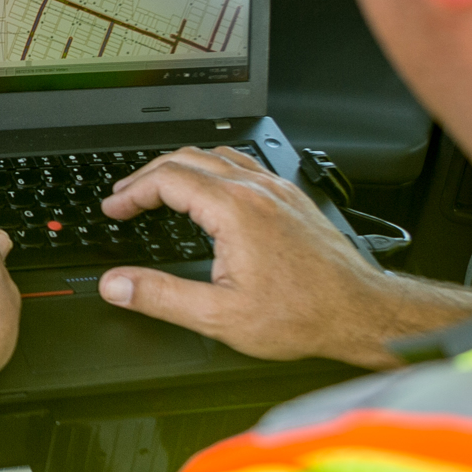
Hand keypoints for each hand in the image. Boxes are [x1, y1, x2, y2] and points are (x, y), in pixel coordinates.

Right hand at [97, 147, 471, 366]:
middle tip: (125, 197)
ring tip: (158, 187)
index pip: (167, 179)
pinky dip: (212, 170)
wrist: (358, 311)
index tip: (114, 208)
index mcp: (234, 209)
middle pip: (188, 159)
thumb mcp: (219, 316)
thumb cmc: (302, 314)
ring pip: (217, 156)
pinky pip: (244, 165)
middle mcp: (256, 190)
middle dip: (148, 175)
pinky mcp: (291, 198)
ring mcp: (277, 190)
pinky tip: (210, 188)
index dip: (131, 191)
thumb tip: (117, 285)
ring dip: (180, 168)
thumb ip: (160, 296)